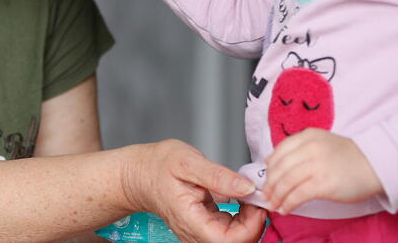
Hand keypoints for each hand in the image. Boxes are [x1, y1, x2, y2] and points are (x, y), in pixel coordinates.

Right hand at [123, 139, 265, 242]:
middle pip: (235, 242)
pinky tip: (239, 197)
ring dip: (249, 219)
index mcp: (190, 220)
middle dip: (253, 222)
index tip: (257, 201)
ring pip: (234, 238)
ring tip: (247, 192)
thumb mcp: (189, 162)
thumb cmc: (158, 166)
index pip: (228, 241)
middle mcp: (194, 234)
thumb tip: (247, 187)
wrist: (140, 173)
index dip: (251, 225)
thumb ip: (219, 177)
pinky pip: (229, 230)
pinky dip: (241, 216)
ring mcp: (199, 233)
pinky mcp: (204, 228)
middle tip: (256, 194)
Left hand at [263, 128, 382, 214]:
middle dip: (270, 184)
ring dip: (277, 196)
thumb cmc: (349, 157)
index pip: (279, 151)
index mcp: (308, 136)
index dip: (269, 168)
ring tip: (274, 205)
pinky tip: (286, 209)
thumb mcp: (321, 143)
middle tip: (266, 195)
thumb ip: (298, 149)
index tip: (266, 178)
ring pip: (286, 182)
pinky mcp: (324, 184)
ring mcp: (316, 165)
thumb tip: (271, 161)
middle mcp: (310, 148)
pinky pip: (298, 195)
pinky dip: (288, 204)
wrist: (375, 164)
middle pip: (279, 168)